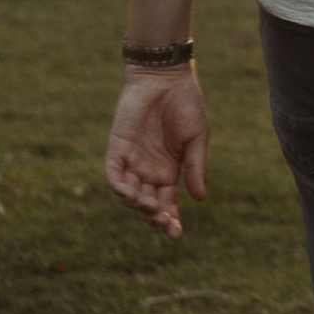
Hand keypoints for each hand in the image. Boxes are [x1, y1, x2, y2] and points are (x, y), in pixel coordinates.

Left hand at [105, 66, 210, 241]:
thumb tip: (200, 199)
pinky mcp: (117, 148)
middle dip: (154, 217)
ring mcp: (132, 161)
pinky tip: (129, 193)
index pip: (168, 205)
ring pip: (130, 194)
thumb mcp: (197, 138)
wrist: (166, 77)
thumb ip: (196, 167)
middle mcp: (149, 171)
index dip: (171, 221)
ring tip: (149, 206)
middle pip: (148, 205)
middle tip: (163, 221)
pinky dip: (119, 187)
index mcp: (170, 172)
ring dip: (137, 205)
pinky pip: (113, 174)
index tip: (176, 236)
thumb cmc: (186, 104)